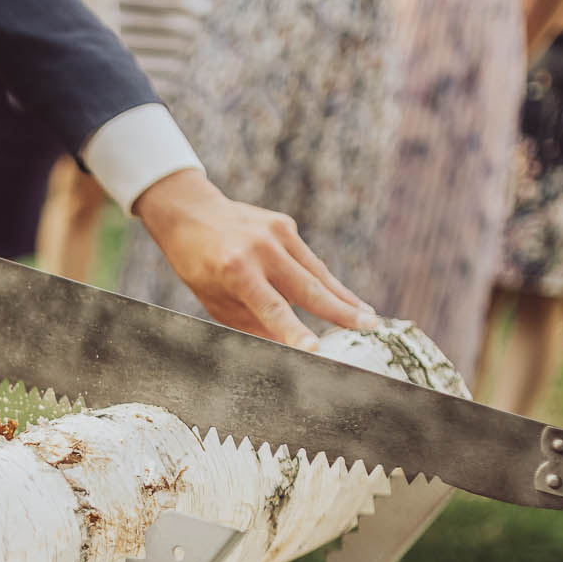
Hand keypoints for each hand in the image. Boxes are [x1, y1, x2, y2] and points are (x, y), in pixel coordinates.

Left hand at [131, 169, 375, 349]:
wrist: (190, 211)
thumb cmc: (198, 265)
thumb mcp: (214, 300)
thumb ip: (250, 322)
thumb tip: (284, 349)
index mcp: (236, 271)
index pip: (271, 307)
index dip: (293, 330)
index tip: (315, 349)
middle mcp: (260, 249)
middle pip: (308, 287)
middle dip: (342, 310)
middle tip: (371, 328)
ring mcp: (276, 233)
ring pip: (317, 272)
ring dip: (345, 297)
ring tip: (369, 317)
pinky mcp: (284, 225)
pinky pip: (307, 260)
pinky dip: (323, 280)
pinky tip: (342, 299)